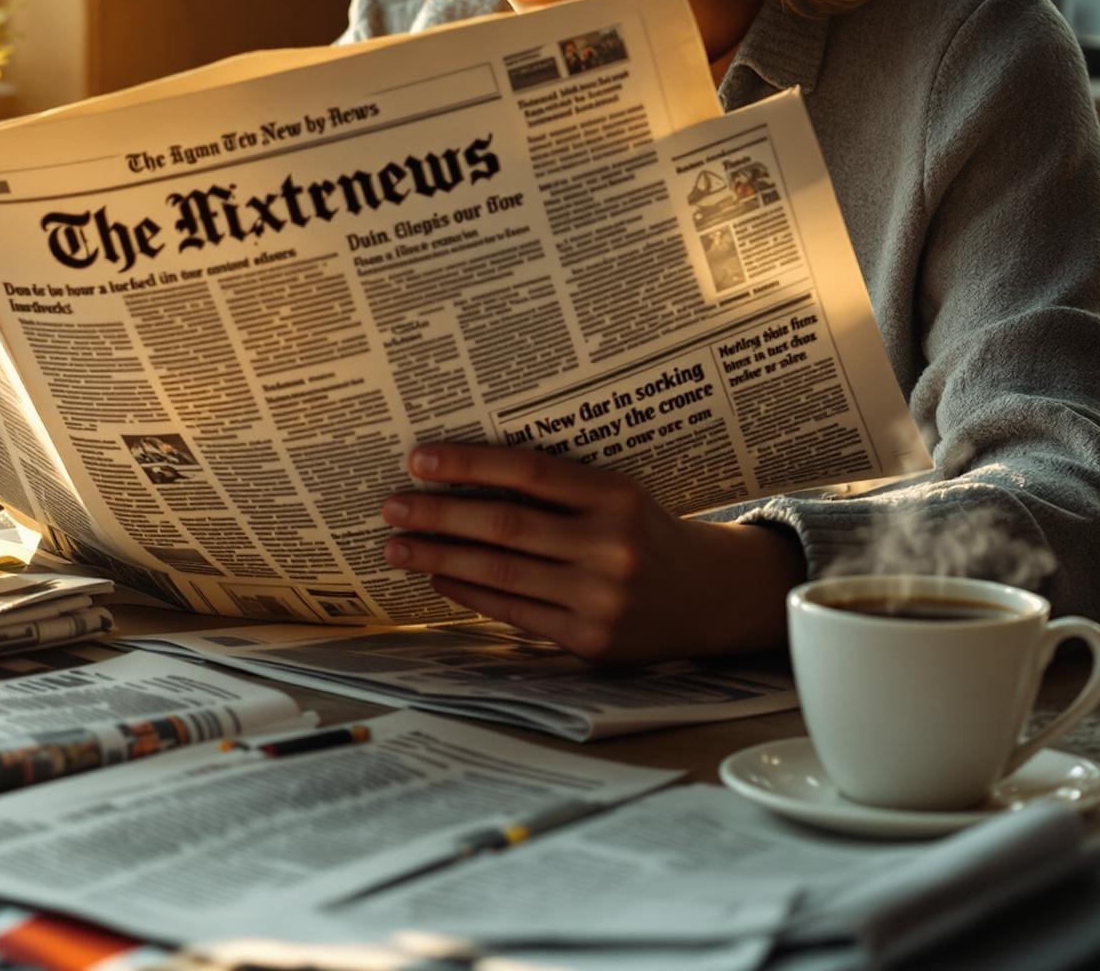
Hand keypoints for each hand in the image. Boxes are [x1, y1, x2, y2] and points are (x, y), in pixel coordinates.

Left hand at [381, 442, 805, 661]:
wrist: (708, 594)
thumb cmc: (645, 532)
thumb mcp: (615, 495)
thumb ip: (556, 488)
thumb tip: (463, 477)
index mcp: (617, 496)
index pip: (529, 472)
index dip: (469, 464)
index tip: (419, 459)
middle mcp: (610, 547)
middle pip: (506, 526)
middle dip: (439, 516)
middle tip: (391, 507)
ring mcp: (600, 598)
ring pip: (502, 574)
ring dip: (440, 560)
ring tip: (397, 547)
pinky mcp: (590, 640)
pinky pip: (515, 613)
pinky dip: (471, 594)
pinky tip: (439, 579)